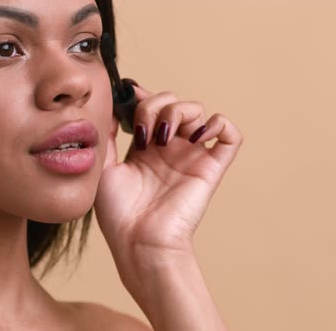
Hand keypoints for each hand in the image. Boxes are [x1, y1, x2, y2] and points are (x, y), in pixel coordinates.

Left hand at [94, 81, 242, 279]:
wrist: (137, 241)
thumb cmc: (119, 213)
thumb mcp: (104, 166)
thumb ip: (107, 135)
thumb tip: (111, 106)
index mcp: (146, 147)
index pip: (152, 107)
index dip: (143, 95)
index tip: (128, 93)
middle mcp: (170, 148)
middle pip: (173, 102)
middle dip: (155, 105)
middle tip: (142, 131)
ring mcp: (192, 156)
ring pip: (198, 110)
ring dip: (179, 111)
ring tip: (163, 136)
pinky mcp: (211, 167)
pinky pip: (230, 135)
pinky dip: (218, 124)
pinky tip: (195, 136)